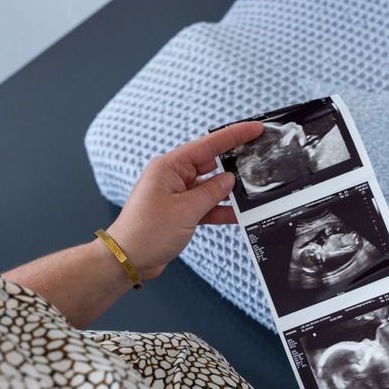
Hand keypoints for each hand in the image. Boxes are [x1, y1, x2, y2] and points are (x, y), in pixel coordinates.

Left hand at [107, 121, 262, 280]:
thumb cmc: (146, 232)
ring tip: (253, 189)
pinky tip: (238, 214)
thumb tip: (230, 179)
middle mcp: (173, 176)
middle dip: (233, 163)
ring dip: (228, 192)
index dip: (234, 135)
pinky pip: (205, 205)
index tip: (255, 129)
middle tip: (260, 160)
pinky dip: (220, 210)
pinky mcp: (180, 211)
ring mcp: (177, 194)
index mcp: (169, 166)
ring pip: (210, 187)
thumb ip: (212, 193)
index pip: (208, 145)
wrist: (129, 259)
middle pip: (210, 163)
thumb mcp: (186, 210)